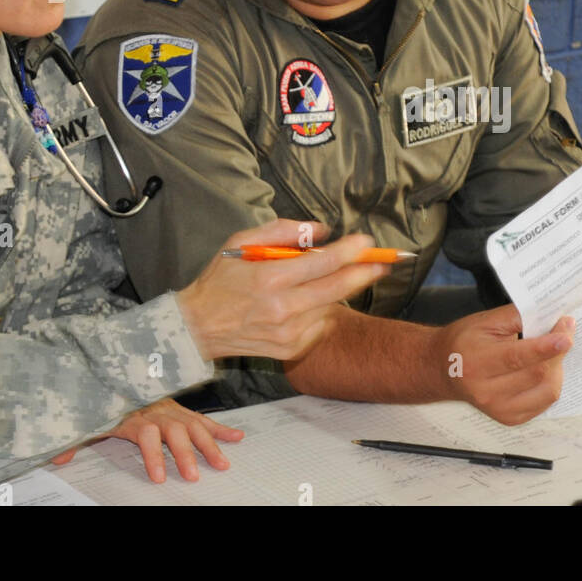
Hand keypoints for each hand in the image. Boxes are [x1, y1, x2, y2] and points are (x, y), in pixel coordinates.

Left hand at [51, 398, 243, 482]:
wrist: (120, 371)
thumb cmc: (107, 400)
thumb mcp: (89, 418)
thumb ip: (76, 438)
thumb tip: (57, 457)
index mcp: (135, 415)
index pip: (147, 436)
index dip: (154, 456)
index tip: (159, 477)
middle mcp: (158, 411)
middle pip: (176, 432)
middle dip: (186, 454)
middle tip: (193, 475)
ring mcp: (173, 409)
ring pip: (195, 426)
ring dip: (210, 445)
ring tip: (222, 463)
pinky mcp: (183, 409)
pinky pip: (204, 419)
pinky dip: (221, 428)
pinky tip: (238, 438)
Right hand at [176, 219, 389, 360]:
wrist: (199, 327)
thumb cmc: (221, 280)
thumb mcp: (240, 242)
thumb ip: (282, 231)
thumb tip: (321, 231)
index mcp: (270, 278)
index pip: (323, 262)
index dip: (351, 251)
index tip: (367, 243)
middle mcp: (282, 308)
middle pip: (338, 288)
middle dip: (365, 273)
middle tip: (383, 263)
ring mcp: (288, 332)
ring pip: (331, 307)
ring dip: (334, 291)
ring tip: (317, 282)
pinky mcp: (290, 349)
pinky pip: (320, 325)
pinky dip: (319, 312)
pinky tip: (301, 305)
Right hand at [438, 305, 574, 425]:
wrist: (444, 369)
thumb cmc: (464, 341)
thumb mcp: (484, 321)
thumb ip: (516, 316)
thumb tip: (549, 314)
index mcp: (476, 363)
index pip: (517, 357)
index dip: (545, 347)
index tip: (566, 334)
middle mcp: (486, 392)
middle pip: (537, 373)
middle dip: (557, 351)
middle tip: (564, 331)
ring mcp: (499, 409)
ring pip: (547, 390)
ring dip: (557, 367)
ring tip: (552, 351)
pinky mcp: (510, 418)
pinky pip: (545, 401)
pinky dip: (551, 382)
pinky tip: (544, 369)